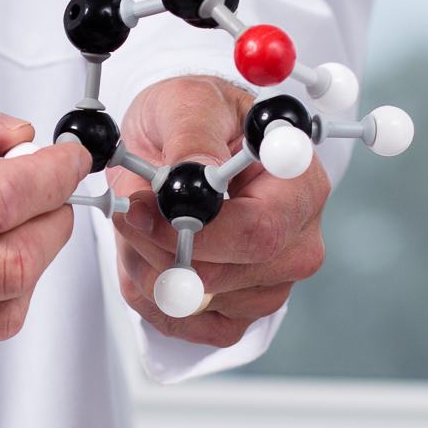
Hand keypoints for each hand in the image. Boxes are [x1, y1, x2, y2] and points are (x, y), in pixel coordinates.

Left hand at [107, 75, 328, 347]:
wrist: (177, 144)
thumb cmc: (191, 118)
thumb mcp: (186, 102)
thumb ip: (193, 134)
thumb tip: (193, 173)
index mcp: (300, 185)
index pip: (258, 233)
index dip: (194, 232)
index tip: (141, 209)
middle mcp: (296, 240)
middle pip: (222, 276)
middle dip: (157, 248)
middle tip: (127, 210)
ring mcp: (272, 282)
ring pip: (195, 302)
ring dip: (148, 266)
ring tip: (144, 222)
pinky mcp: (242, 311)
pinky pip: (187, 325)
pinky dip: (152, 296)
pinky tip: (149, 255)